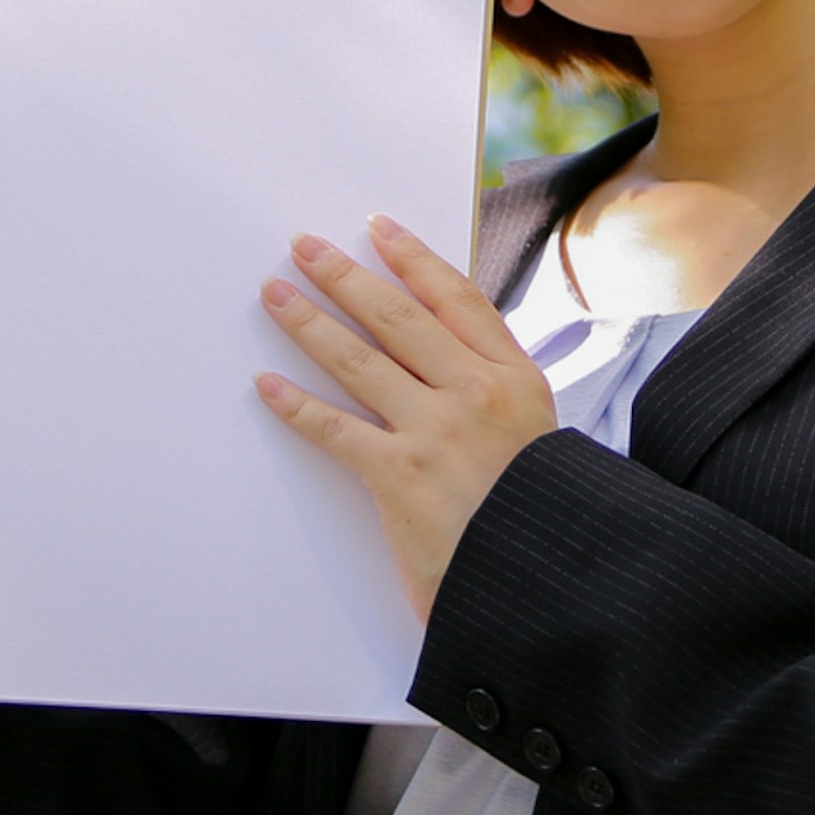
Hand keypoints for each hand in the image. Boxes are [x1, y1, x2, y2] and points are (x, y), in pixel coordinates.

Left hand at [254, 217, 553, 620]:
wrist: (547, 585)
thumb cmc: (539, 521)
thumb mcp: (538, 441)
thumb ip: (498, 399)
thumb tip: (448, 366)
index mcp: (516, 378)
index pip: (456, 298)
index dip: (412, 258)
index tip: (378, 228)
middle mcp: (476, 392)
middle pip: (398, 316)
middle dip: (345, 275)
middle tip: (304, 247)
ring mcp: (438, 430)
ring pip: (360, 359)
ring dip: (310, 321)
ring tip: (275, 294)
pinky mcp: (401, 476)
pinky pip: (336, 430)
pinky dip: (296, 406)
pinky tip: (267, 385)